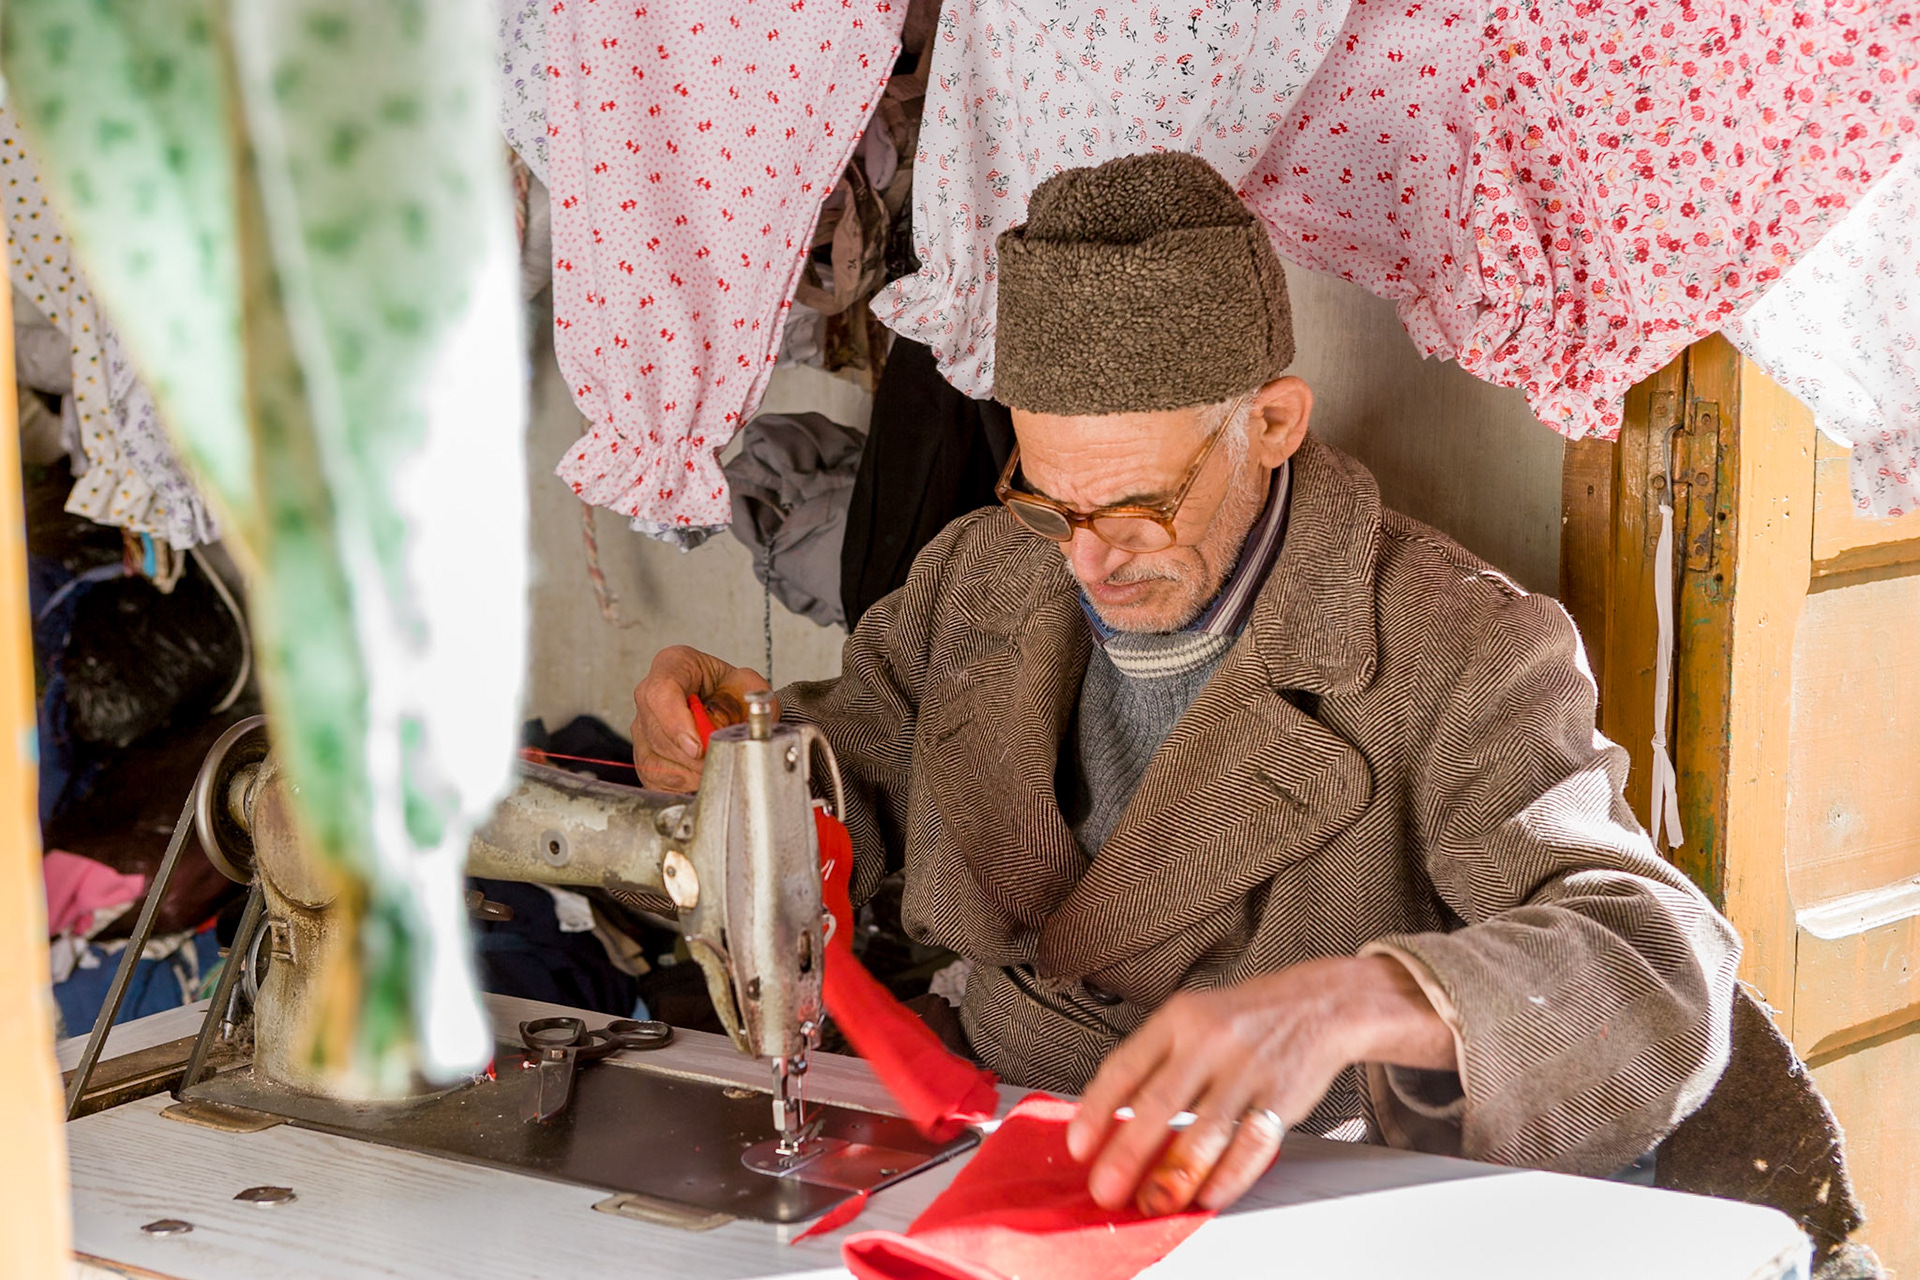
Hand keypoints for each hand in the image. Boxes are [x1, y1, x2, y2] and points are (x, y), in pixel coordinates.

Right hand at [630, 645, 773, 789]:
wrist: (726, 702)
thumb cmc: (731, 689)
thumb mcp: (749, 682)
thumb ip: (754, 695)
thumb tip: (753, 721)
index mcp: (674, 665)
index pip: (662, 693)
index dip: (676, 724)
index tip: (698, 747)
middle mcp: (650, 695)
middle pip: (658, 733)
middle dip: (693, 758)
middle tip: (721, 761)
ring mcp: (642, 726)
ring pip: (655, 760)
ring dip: (690, 773)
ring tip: (716, 766)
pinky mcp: (643, 755)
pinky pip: (655, 779)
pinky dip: (682, 784)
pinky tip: (701, 776)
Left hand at [1064, 955, 1454, 1216]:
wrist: (1318, 1001)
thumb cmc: (1243, 1017)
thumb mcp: (1189, 1018)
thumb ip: (1152, 1062)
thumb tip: (1108, 1118)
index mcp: (1177, 1019)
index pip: (1125, 1066)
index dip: (1096, 1110)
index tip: (1079, 1146)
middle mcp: (1210, 1040)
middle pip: (1158, 1104)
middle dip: (1127, 1154)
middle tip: (1107, 1189)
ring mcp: (1247, 1068)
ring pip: (1205, 1130)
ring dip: (1175, 1175)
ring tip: (1154, 1202)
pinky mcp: (1282, 1095)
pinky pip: (1251, 1144)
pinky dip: (1228, 1175)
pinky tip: (1209, 1194)